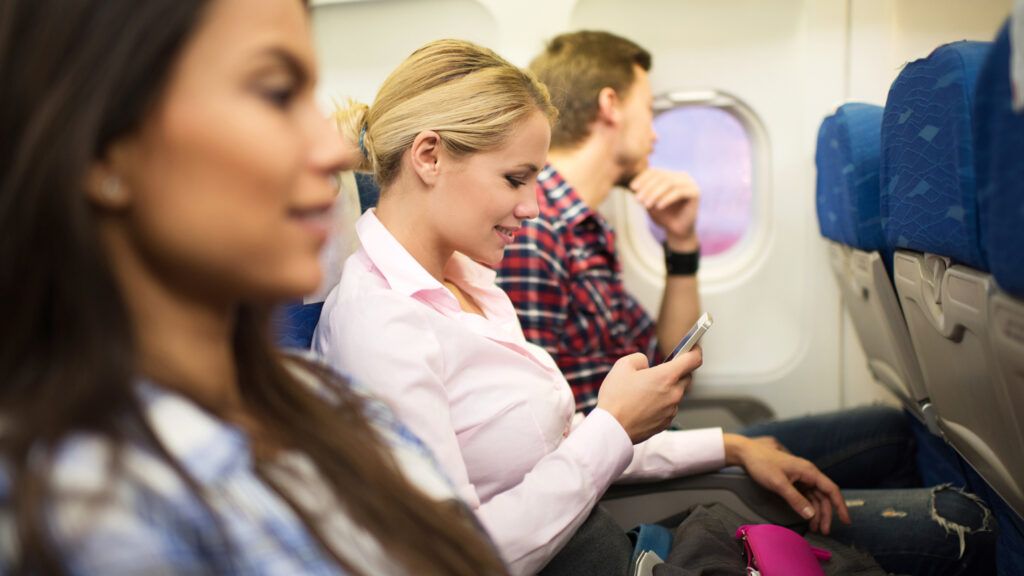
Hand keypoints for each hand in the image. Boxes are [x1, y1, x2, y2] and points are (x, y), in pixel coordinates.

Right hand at [597, 347, 702, 443]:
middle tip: (659, 371)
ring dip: (666, 390)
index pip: (693, 360)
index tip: (693, 347)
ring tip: (644, 391)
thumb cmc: (615, 398)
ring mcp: (671, 410)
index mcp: (666, 377)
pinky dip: (661, 404)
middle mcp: (673, 394)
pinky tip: (643, 405)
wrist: (611, 428)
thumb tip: (646, 365)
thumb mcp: (622, 366)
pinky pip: (668, 408)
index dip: (695, 350)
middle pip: (686, 377)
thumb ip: (639, 359)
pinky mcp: (665, 423)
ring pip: (675, 394)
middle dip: (676, 372)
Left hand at [628, 168, 699, 250]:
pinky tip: (658, 207)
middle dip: (648, 188)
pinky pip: (679, 192)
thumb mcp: (649, 201)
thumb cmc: (662, 215)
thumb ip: (643, 192)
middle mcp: (682, 176)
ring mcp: (690, 183)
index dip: (643, 178)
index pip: (655, 171)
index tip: (632, 188)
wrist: (677, 231)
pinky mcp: (695, 192)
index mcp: (671, 175)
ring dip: (655, 194)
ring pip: (670, 183)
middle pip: (662, 176)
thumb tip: (632, 185)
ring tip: (646, 205)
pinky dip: (666, 199)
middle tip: (637, 199)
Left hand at [724, 434, 850, 534]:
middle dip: (826, 514)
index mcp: (808, 471)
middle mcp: (808, 474)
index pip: (831, 489)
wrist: (748, 453)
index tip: (845, 520)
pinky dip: (808, 507)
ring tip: (816, 528)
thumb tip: (810, 514)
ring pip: (815, 498)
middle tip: (824, 530)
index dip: (840, 505)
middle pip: (824, 496)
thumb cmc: (762, 463)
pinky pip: (806, 496)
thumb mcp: (778, 483)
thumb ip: (795, 499)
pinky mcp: (794, 481)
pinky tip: (807, 517)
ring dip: (817, 513)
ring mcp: (801, 477)